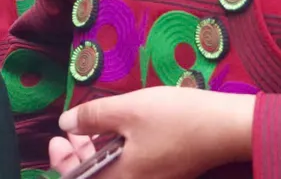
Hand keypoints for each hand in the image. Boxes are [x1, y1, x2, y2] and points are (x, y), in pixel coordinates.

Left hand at [47, 87, 254, 178]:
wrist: (225, 127)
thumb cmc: (176, 118)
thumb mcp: (128, 109)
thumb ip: (93, 117)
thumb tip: (65, 123)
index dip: (63, 163)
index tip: (56, 140)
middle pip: (97, 178)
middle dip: (78, 155)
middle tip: (70, 130)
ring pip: (114, 172)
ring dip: (97, 152)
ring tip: (91, 126)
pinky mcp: (165, 173)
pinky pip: (131, 169)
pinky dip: (118, 153)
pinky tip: (118, 131)